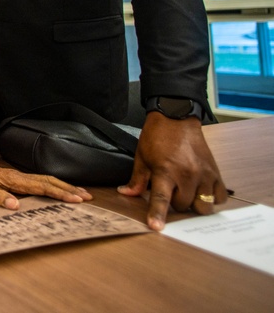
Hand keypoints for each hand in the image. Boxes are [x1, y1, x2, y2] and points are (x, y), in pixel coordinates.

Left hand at [0, 145, 92, 208]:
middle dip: (69, 189)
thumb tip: (14, 206)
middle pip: (50, 182)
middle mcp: (20, 177)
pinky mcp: (18, 178)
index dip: (60, 194)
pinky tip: (59, 189)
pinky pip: (40, 181)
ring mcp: (20, 177)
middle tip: (88, 197)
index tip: (76, 199)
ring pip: (47, 180)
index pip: (42, 188)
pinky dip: (54, 185)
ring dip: (65, 186)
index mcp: (14, 181)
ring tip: (81, 193)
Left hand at [117, 111, 226, 230]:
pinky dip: (212, 198)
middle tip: (171, 192)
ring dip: (194, 204)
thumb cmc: (157, 137)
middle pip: (183, 207)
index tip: (157, 227)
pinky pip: (219, 196)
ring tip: (187, 193)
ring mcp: (203, 174)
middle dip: (176, 205)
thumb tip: (126, 194)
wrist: (176, 117)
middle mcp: (186, 175)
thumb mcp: (141, 157)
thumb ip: (136, 180)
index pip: (160, 199)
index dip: (158, 214)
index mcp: (164, 171)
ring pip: (203, 206)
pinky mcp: (215, 172)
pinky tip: (202, 190)